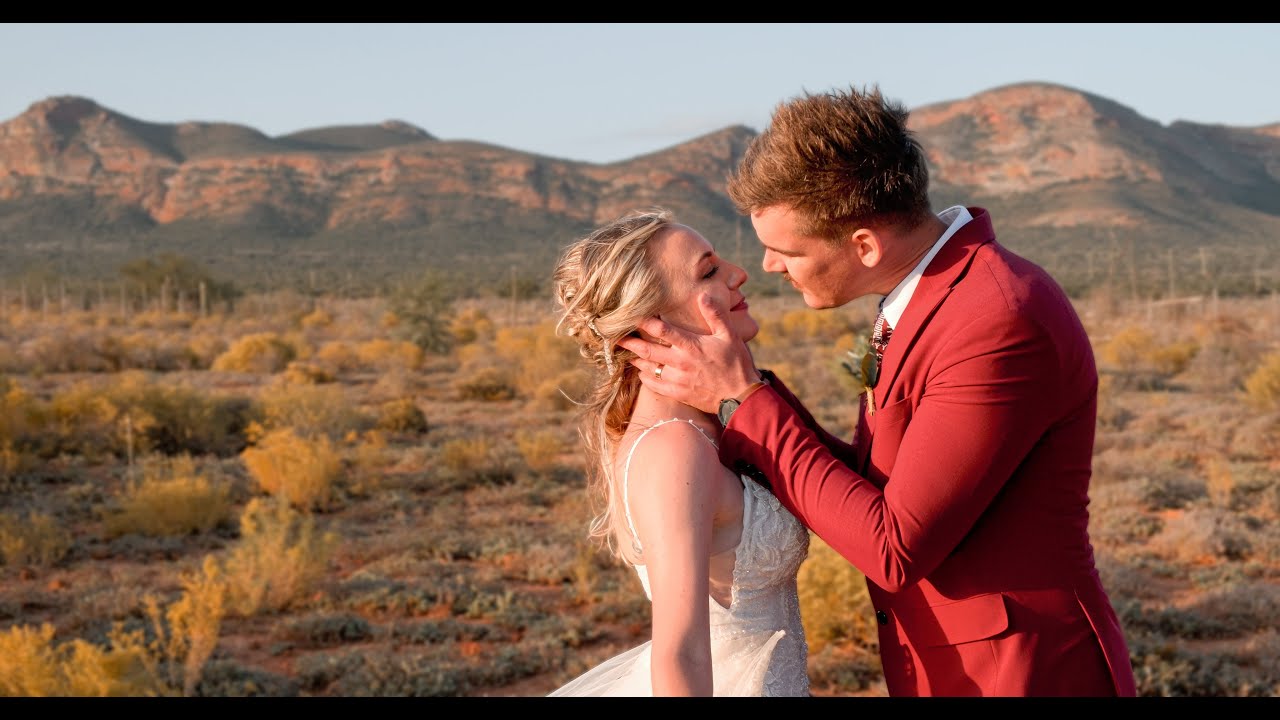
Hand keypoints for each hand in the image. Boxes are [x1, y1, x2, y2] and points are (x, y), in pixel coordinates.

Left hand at [615, 292, 760, 413]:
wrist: (741, 396)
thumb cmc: (737, 364)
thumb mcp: (730, 335)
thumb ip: (715, 315)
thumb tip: (703, 295)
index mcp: (692, 346)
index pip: (663, 331)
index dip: (645, 322)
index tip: (632, 315)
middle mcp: (681, 362)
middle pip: (649, 350)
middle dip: (631, 343)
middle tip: (616, 336)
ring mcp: (678, 379)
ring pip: (649, 368)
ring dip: (636, 360)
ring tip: (625, 353)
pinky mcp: (679, 393)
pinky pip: (656, 386)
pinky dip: (645, 378)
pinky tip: (641, 373)